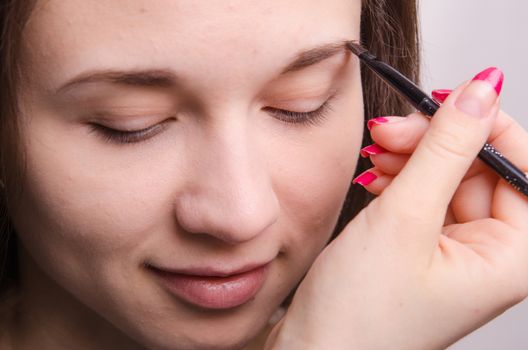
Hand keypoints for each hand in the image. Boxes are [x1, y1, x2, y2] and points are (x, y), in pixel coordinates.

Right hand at [266, 68, 527, 348]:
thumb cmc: (359, 313)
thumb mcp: (404, 218)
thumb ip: (446, 148)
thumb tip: (481, 89)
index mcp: (511, 258)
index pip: (522, 166)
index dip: (486, 124)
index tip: (444, 97)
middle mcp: (492, 255)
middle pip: (479, 166)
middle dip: (433, 141)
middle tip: (389, 130)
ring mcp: (457, 251)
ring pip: (446, 176)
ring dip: (410, 157)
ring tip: (372, 157)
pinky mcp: (426, 248)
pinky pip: (424, 196)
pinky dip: (398, 179)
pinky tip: (373, 179)